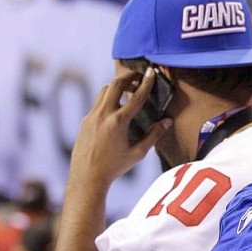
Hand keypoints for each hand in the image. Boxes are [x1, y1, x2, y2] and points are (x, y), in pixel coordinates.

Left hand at [69, 68, 171, 190]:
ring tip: (128, 90)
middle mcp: (103, 115)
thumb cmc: (114, 167)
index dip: (146, 83)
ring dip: (117, 86)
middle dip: (128, 77)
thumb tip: (167, 121)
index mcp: (118, 122)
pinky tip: (116, 108)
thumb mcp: (138, 153)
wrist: (86, 178)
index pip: (136, 96)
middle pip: (115, 84)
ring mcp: (91, 116)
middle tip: (139, 77)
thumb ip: (153, 135)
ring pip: (104, 91)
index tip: (152, 73)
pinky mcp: (84, 121)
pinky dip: (108, 99)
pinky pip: (97, 103)